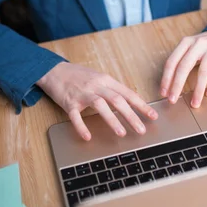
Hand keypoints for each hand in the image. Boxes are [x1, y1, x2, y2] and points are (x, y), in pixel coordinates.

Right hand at [37, 62, 157, 140]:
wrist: (54, 71)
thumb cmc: (78, 75)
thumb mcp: (98, 77)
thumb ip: (112, 88)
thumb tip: (131, 101)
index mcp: (105, 80)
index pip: (127, 93)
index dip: (141, 105)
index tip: (153, 116)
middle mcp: (96, 85)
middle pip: (117, 99)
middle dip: (131, 115)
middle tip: (142, 130)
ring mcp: (82, 93)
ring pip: (100, 105)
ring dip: (112, 119)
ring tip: (122, 133)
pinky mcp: (69, 102)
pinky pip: (76, 115)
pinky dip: (82, 126)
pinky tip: (88, 136)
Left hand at [160, 31, 206, 107]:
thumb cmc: (203, 46)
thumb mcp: (189, 47)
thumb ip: (180, 60)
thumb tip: (169, 84)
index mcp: (185, 42)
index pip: (172, 61)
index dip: (166, 78)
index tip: (163, 92)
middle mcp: (198, 44)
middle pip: (184, 66)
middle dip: (177, 85)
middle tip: (173, 100)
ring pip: (203, 72)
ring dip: (198, 90)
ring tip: (195, 103)